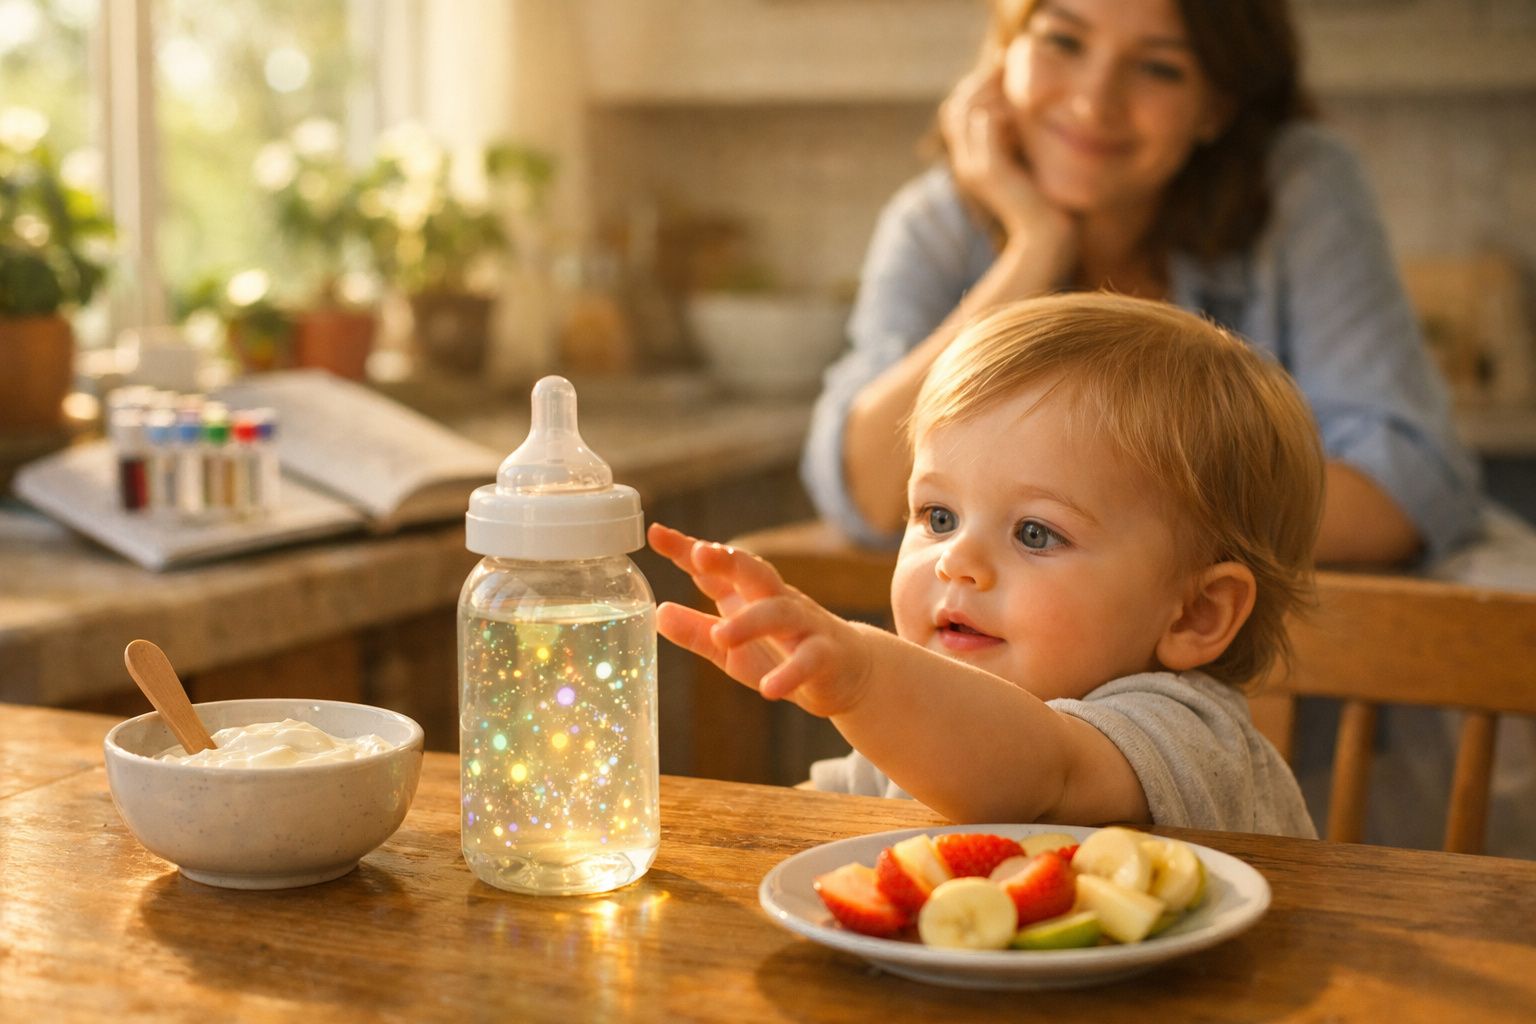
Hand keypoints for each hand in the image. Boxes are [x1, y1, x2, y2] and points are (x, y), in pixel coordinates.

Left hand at [648, 523, 872, 716]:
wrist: (847, 673)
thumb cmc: (781, 653)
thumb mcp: (730, 649)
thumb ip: (697, 632)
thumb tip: (659, 611)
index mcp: (749, 595)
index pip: (716, 568)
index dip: (687, 549)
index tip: (657, 534)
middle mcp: (777, 600)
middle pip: (754, 571)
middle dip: (728, 559)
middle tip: (699, 555)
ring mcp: (805, 625)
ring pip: (780, 612)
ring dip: (750, 621)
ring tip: (720, 636)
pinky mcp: (826, 654)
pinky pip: (810, 659)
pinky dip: (790, 672)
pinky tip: (769, 688)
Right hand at [940, 65, 1076, 263]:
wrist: (1045, 235)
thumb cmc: (1042, 201)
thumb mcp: (1026, 162)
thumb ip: (1015, 138)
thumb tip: (1018, 109)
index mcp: (970, 161)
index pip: (955, 110)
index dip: (975, 86)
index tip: (1002, 69)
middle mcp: (965, 163)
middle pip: (955, 105)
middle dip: (981, 83)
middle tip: (1007, 70)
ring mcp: (975, 166)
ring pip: (967, 109)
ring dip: (991, 93)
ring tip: (1014, 93)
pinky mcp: (991, 169)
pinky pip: (986, 123)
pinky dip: (1001, 110)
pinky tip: (1020, 112)